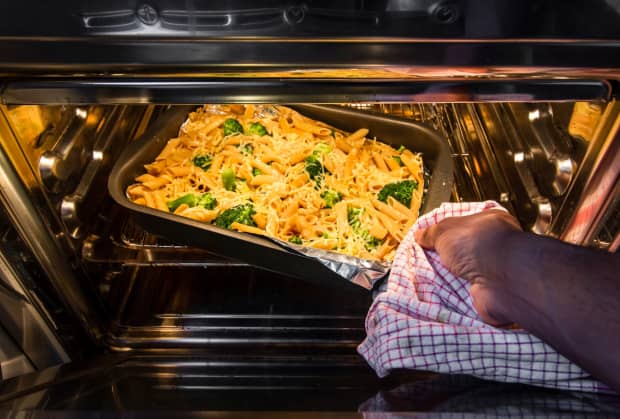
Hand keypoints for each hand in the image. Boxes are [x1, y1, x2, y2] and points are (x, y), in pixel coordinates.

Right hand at [414, 210, 521, 325]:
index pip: (466, 225)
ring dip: (447, 279)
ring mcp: (492, 272)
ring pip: (463, 275)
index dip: (448, 232)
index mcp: (489, 223)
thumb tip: (420, 235)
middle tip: (425, 260)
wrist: (499, 279)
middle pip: (463, 252)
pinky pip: (464, 295)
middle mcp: (494, 248)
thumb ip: (431, 233)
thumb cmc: (478, 244)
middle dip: (445, 258)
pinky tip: (437, 294)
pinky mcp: (488, 294)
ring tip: (426, 278)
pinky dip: (452, 296)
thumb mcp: (445, 230)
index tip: (430, 239)